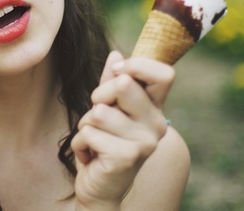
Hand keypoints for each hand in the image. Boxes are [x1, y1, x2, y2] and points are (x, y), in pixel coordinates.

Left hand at [72, 51, 170, 208]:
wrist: (100, 189)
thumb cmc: (103, 144)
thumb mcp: (107, 109)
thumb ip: (111, 82)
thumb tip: (115, 54)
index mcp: (155, 109)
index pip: (164, 74)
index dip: (137, 65)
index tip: (117, 72)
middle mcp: (156, 124)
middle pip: (123, 84)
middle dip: (98, 96)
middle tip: (97, 116)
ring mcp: (145, 142)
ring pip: (99, 112)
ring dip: (85, 125)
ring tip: (94, 140)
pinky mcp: (126, 157)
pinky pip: (89, 133)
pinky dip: (79, 144)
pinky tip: (90, 156)